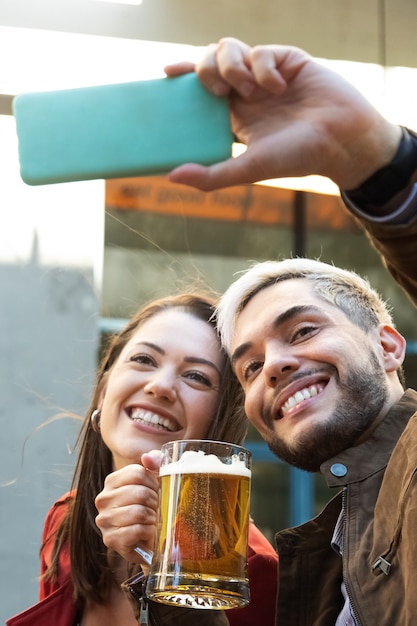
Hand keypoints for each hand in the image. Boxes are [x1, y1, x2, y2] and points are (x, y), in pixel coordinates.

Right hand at [95, 451, 160, 565]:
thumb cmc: (151, 507)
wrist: (149, 541)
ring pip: (138, 512)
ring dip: (152, 518)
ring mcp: (104, 520)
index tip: (156, 491)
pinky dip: (148, 531)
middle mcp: (103, 499)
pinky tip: (148, 532)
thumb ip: (156, 463)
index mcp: (112, 481)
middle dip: (155, 502)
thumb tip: (147, 457)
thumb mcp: (156, 482)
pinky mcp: (110, 539)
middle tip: (156, 509)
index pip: (137, 473)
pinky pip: (136, 530)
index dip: (154, 483)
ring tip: (152, 520)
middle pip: (139, 493)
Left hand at [165, 37, 400, 190]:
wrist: (343, 141)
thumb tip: (170, 177)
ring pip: (230, 48)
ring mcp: (266, 75)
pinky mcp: (287, 60)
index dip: (184, 78)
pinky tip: (279, 87)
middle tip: (218, 90)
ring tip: (249, 90)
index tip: (167, 73)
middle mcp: (247, 93)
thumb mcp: (251, 168)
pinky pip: (261, 51)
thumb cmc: (298, 157)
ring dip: (231, 66)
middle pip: (210, 63)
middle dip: (206, 69)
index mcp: (235, 116)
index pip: (200, 92)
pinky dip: (263, 67)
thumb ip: (213, 175)